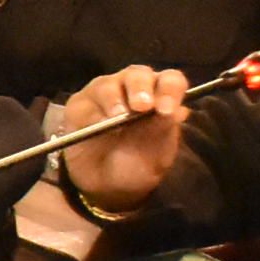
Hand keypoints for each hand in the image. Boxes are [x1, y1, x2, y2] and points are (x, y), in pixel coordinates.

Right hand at [48, 66, 191, 211]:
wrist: (105, 186)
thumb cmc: (137, 166)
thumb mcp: (157, 154)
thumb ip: (164, 131)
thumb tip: (179, 111)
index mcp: (159, 96)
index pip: (170, 81)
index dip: (171, 90)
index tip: (167, 110)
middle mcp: (132, 89)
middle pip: (138, 74)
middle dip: (140, 88)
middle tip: (142, 107)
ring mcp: (104, 93)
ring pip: (108, 84)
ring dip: (114, 99)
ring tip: (118, 117)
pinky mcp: (80, 105)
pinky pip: (84, 102)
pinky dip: (92, 113)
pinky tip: (97, 126)